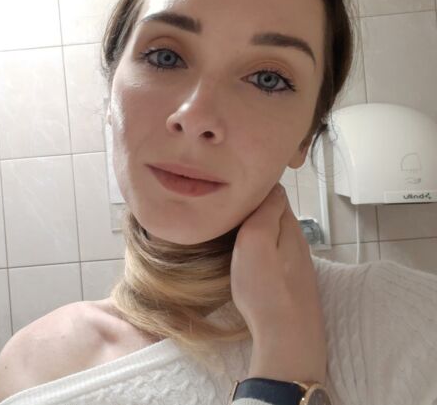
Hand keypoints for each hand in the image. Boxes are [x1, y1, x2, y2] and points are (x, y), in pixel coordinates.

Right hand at [230, 183, 326, 384]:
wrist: (288, 339)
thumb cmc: (266, 289)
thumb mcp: (255, 241)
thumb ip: (263, 211)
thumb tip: (270, 186)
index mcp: (290, 227)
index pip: (275, 192)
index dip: (254, 188)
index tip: (231, 190)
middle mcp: (298, 242)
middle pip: (275, 214)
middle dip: (254, 208)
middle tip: (227, 210)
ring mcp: (297, 264)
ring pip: (274, 235)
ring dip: (257, 231)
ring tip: (232, 232)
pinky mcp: (292, 283)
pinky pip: (275, 256)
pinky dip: (261, 251)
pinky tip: (248, 261)